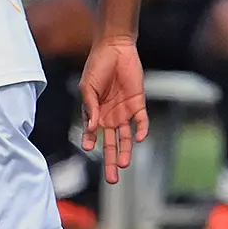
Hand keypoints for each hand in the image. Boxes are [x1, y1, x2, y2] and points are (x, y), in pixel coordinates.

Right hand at [79, 36, 148, 183]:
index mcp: (95, 111)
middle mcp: (110, 115)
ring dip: (125, 151)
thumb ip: (90, 107)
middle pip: (111, 143)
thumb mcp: (88, 87)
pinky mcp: (138, 104)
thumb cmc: (97, 66)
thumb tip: (91, 127)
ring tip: (123, 165)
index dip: (89, 141)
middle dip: (110, 160)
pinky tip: (139, 138)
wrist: (115, 49)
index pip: (92, 132)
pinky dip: (141, 130)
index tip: (86, 148)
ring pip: (126, 138)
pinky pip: (141, 121)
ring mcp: (124, 111)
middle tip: (111, 179)